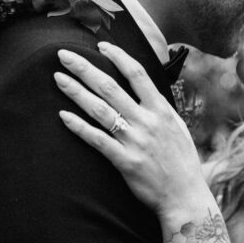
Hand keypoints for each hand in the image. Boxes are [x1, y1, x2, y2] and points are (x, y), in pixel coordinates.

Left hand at [55, 42, 209, 219]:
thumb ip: (160, 108)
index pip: (137, 73)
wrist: (185, 196)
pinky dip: (79, 127)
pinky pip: (98, 140)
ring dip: (76, 92)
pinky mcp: (125, 162)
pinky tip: (63, 116)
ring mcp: (135, 141)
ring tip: (58, 79)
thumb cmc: (181, 162)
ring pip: (100, 110)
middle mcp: (147, 121)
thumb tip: (145, 89)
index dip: (117, 56)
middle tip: (63, 55)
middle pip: (110, 87)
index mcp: (161, 109)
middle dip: (84, 68)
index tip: (100, 46)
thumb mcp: (177, 127)